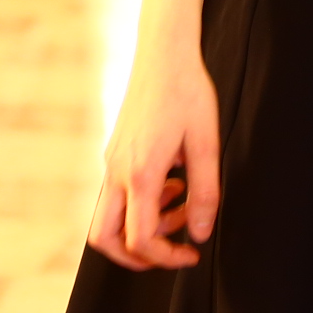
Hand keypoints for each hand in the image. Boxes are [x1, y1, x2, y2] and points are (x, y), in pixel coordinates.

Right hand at [88, 41, 222, 270]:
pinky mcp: (114, 153)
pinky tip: (172, 182)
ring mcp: (111, 163)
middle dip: (138, 256)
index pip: (139, 240)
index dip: (165, 258)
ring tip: (181, 205)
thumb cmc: (188, 93)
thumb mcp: (206, 143)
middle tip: (173, 249)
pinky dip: (141, 203)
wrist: (164, 54)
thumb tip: (201, 234)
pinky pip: (118, 194)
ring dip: (143, 226)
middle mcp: (118, 172)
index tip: (192, 254)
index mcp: (141, 174)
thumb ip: (204, 193)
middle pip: (105, 239)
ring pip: (109, 218)